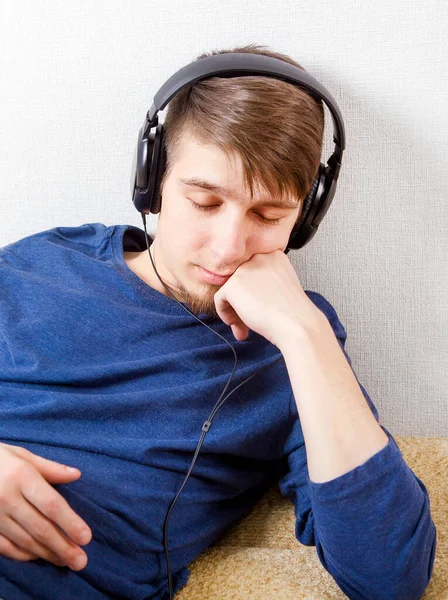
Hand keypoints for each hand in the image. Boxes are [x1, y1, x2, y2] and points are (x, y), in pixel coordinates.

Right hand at [0, 442, 90, 569]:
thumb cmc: (0, 459)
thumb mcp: (24, 456)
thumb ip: (51, 468)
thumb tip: (76, 475)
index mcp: (22, 477)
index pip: (51, 504)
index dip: (70, 522)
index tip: (86, 537)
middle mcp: (8, 499)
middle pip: (40, 528)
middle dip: (63, 547)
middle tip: (81, 561)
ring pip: (25, 541)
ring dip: (47, 553)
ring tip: (66, 561)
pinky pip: (6, 547)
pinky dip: (24, 555)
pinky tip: (40, 556)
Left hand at [213, 250, 324, 346]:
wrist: (296, 324)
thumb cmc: (293, 313)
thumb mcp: (281, 288)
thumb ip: (263, 284)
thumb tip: (244, 295)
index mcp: (273, 256)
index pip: (252, 273)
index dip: (252, 293)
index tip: (259, 308)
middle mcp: (258, 258)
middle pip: (240, 281)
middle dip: (242, 304)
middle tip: (248, 323)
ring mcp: (245, 269)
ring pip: (230, 291)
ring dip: (235, 312)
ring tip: (244, 329)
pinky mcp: (233, 284)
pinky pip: (220, 300)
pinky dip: (226, 315)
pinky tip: (240, 326)